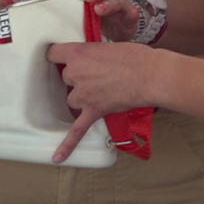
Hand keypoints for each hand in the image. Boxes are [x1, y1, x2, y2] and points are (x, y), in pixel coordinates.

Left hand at [47, 41, 155, 161]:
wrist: (150, 75)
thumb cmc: (136, 58)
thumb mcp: (108, 47)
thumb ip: (94, 55)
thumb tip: (96, 62)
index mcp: (78, 54)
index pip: (53, 54)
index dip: (58, 57)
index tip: (62, 58)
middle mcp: (75, 73)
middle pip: (66, 78)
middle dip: (80, 77)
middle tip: (99, 74)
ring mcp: (83, 94)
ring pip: (72, 99)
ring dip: (83, 97)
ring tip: (103, 91)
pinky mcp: (93, 111)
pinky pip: (77, 130)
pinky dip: (68, 144)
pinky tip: (58, 156)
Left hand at [73, 0, 139, 41]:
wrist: (114, 35)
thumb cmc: (93, 21)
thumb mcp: (80, 13)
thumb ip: (68, 10)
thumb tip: (44, 16)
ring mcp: (121, 5)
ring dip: (109, 1)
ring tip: (99, 10)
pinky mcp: (129, 18)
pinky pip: (132, 13)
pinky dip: (132, 13)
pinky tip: (131, 14)